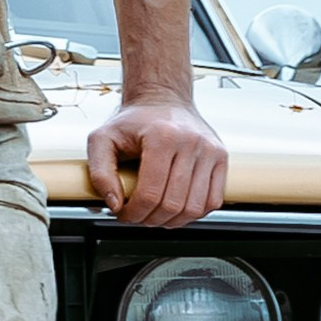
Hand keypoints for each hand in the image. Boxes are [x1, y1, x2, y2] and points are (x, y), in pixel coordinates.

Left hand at [87, 91, 226, 228]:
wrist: (162, 99)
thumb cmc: (133, 121)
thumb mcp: (102, 139)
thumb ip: (99, 173)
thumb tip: (115, 204)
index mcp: (162, 136)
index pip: (150, 194)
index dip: (134, 213)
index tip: (124, 214)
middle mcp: (190, 141)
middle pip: (173, 204)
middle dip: (151, 219)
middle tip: (138, 216)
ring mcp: (210, 150)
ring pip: (194, 207)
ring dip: (173, 221)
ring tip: (156, 214)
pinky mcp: (221, 157)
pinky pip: (213, 200)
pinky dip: (194, 213)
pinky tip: (177, 208)